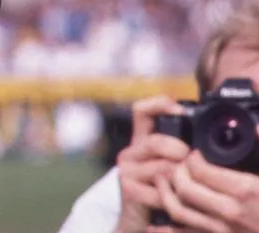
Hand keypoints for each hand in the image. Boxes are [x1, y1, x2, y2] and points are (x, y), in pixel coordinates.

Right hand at [113, 96, 191, 232]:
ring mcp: (127, 171)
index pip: (141, 112)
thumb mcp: (164, 169)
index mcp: (138, 143)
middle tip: (189, 163)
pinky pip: (161, 189)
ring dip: (180, 179)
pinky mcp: (130, 190)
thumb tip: (198, 140)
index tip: (178, 110)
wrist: (135, 223)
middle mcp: (128, 153)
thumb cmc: (157, 194)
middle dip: (179, 152)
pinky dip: (174, 197)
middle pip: (156, 141)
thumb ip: (173, 153)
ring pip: (163, 167)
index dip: (158, 104)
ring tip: (184, 186)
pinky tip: (176, 200)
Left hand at [155, 144, 258, 232]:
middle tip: (179, 165)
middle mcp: (229, 212)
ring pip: (178, 211)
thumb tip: (255, 128)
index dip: (191, 158)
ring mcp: (223, 232)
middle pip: (184, 188)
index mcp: (244, 191)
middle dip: (176, 171)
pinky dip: (165, 231)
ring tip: (162, 181)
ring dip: (165, 193)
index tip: (194, 154)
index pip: (200, 169)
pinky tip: (152, 227)